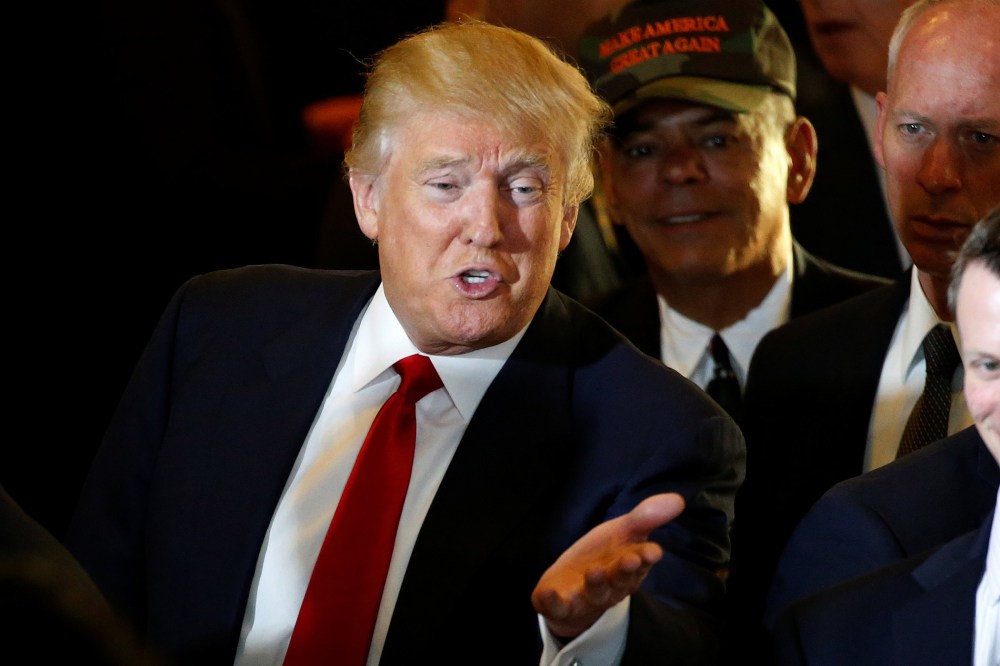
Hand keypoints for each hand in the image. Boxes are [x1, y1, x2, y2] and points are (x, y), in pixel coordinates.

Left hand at [531, 493, 684, 639]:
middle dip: (626, 570)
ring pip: (595, 593)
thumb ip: (645, 518)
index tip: (652, 551)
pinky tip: (548, 593)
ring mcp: (587, 597)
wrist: (571, 587)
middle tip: (631, 558)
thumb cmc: (602, 556)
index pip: (641, 562)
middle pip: (620, 579)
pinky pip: (558, 606)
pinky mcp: (562, 605)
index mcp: (629, 567)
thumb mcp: (622, 532)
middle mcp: (611, 585)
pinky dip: (553, 601)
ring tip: (594, 572)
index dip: (646, 557)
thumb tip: (678, 499)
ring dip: (596, 584)